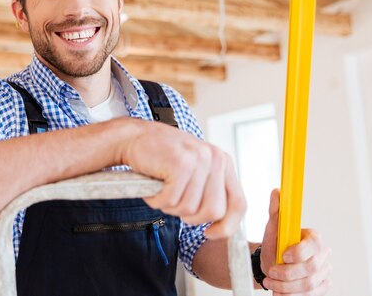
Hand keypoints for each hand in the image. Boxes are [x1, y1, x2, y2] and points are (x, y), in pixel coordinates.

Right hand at [118, 119, 246, 238]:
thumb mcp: (194, 171)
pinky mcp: (181, 164)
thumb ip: (211, 191)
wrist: (133, 137)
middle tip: (174, 202)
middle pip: (214, 211)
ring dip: (169, 206)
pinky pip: (171, 201)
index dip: (227, 225)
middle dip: (191, 217)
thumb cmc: (161, 157)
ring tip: (161, 189)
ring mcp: (199, 160)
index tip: (209, 233)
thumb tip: (222, 225)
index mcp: (223, 162)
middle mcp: (215, 158)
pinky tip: (152, 186)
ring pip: (190, 208)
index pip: (238, 203)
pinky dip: (157, 200)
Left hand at [260, 189, 331, 294]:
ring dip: (286, 287)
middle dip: (287, 274)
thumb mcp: (273, 227)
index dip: (299, 252)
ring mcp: (324, 273)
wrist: (273, 264)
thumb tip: (278, 191)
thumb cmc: (275, 244)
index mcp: (314, 238)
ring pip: (309, 285)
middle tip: (270, 273)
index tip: (283, 255)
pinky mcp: (321, 288)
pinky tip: (279, 291)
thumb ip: (276, 211)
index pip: (314, 245)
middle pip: (311, 269)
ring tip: (271, 283)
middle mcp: (323, 256)